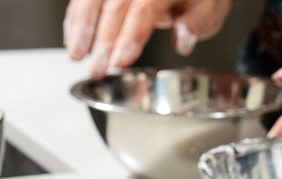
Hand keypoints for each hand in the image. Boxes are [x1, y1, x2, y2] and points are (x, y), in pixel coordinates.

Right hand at [63, 0, 232, 77]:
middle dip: (102, 41)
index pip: (143, 10)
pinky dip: (77, 15)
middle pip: (114, 6)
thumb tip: (182, 41)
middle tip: (97, 69)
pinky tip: (72, 37)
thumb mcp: (209, 8)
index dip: (130, 36)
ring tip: (76, 54)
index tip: (120, 61)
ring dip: (81, 26)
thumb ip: (196, 23)